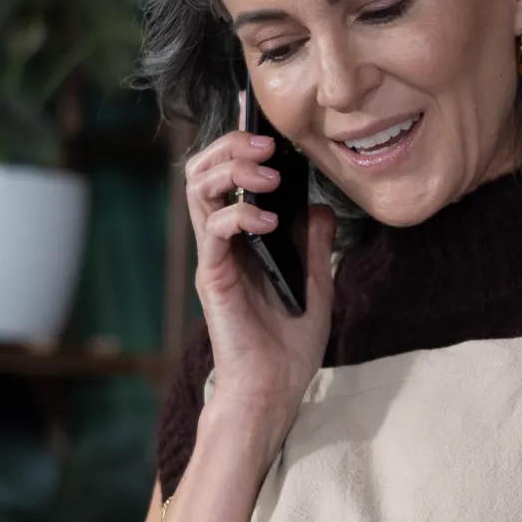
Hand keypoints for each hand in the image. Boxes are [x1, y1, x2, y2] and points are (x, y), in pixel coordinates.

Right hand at [183, 128, 336, 464]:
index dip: (239, 147)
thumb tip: (321, 205)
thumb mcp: (317, 283)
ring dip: (234, 172)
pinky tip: (269, 222)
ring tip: (269, 177)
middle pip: (203, 173)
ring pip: (200, 191)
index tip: (270, 131)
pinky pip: (213, 232)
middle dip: (231, 147)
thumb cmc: (290, 344)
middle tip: (266, 146)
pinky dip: (239, 216)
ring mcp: (215, 258)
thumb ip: (316, 243)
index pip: (228, 178)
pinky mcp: (213, 277)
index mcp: (243, 239)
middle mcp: (222, 243)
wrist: (276, 389)